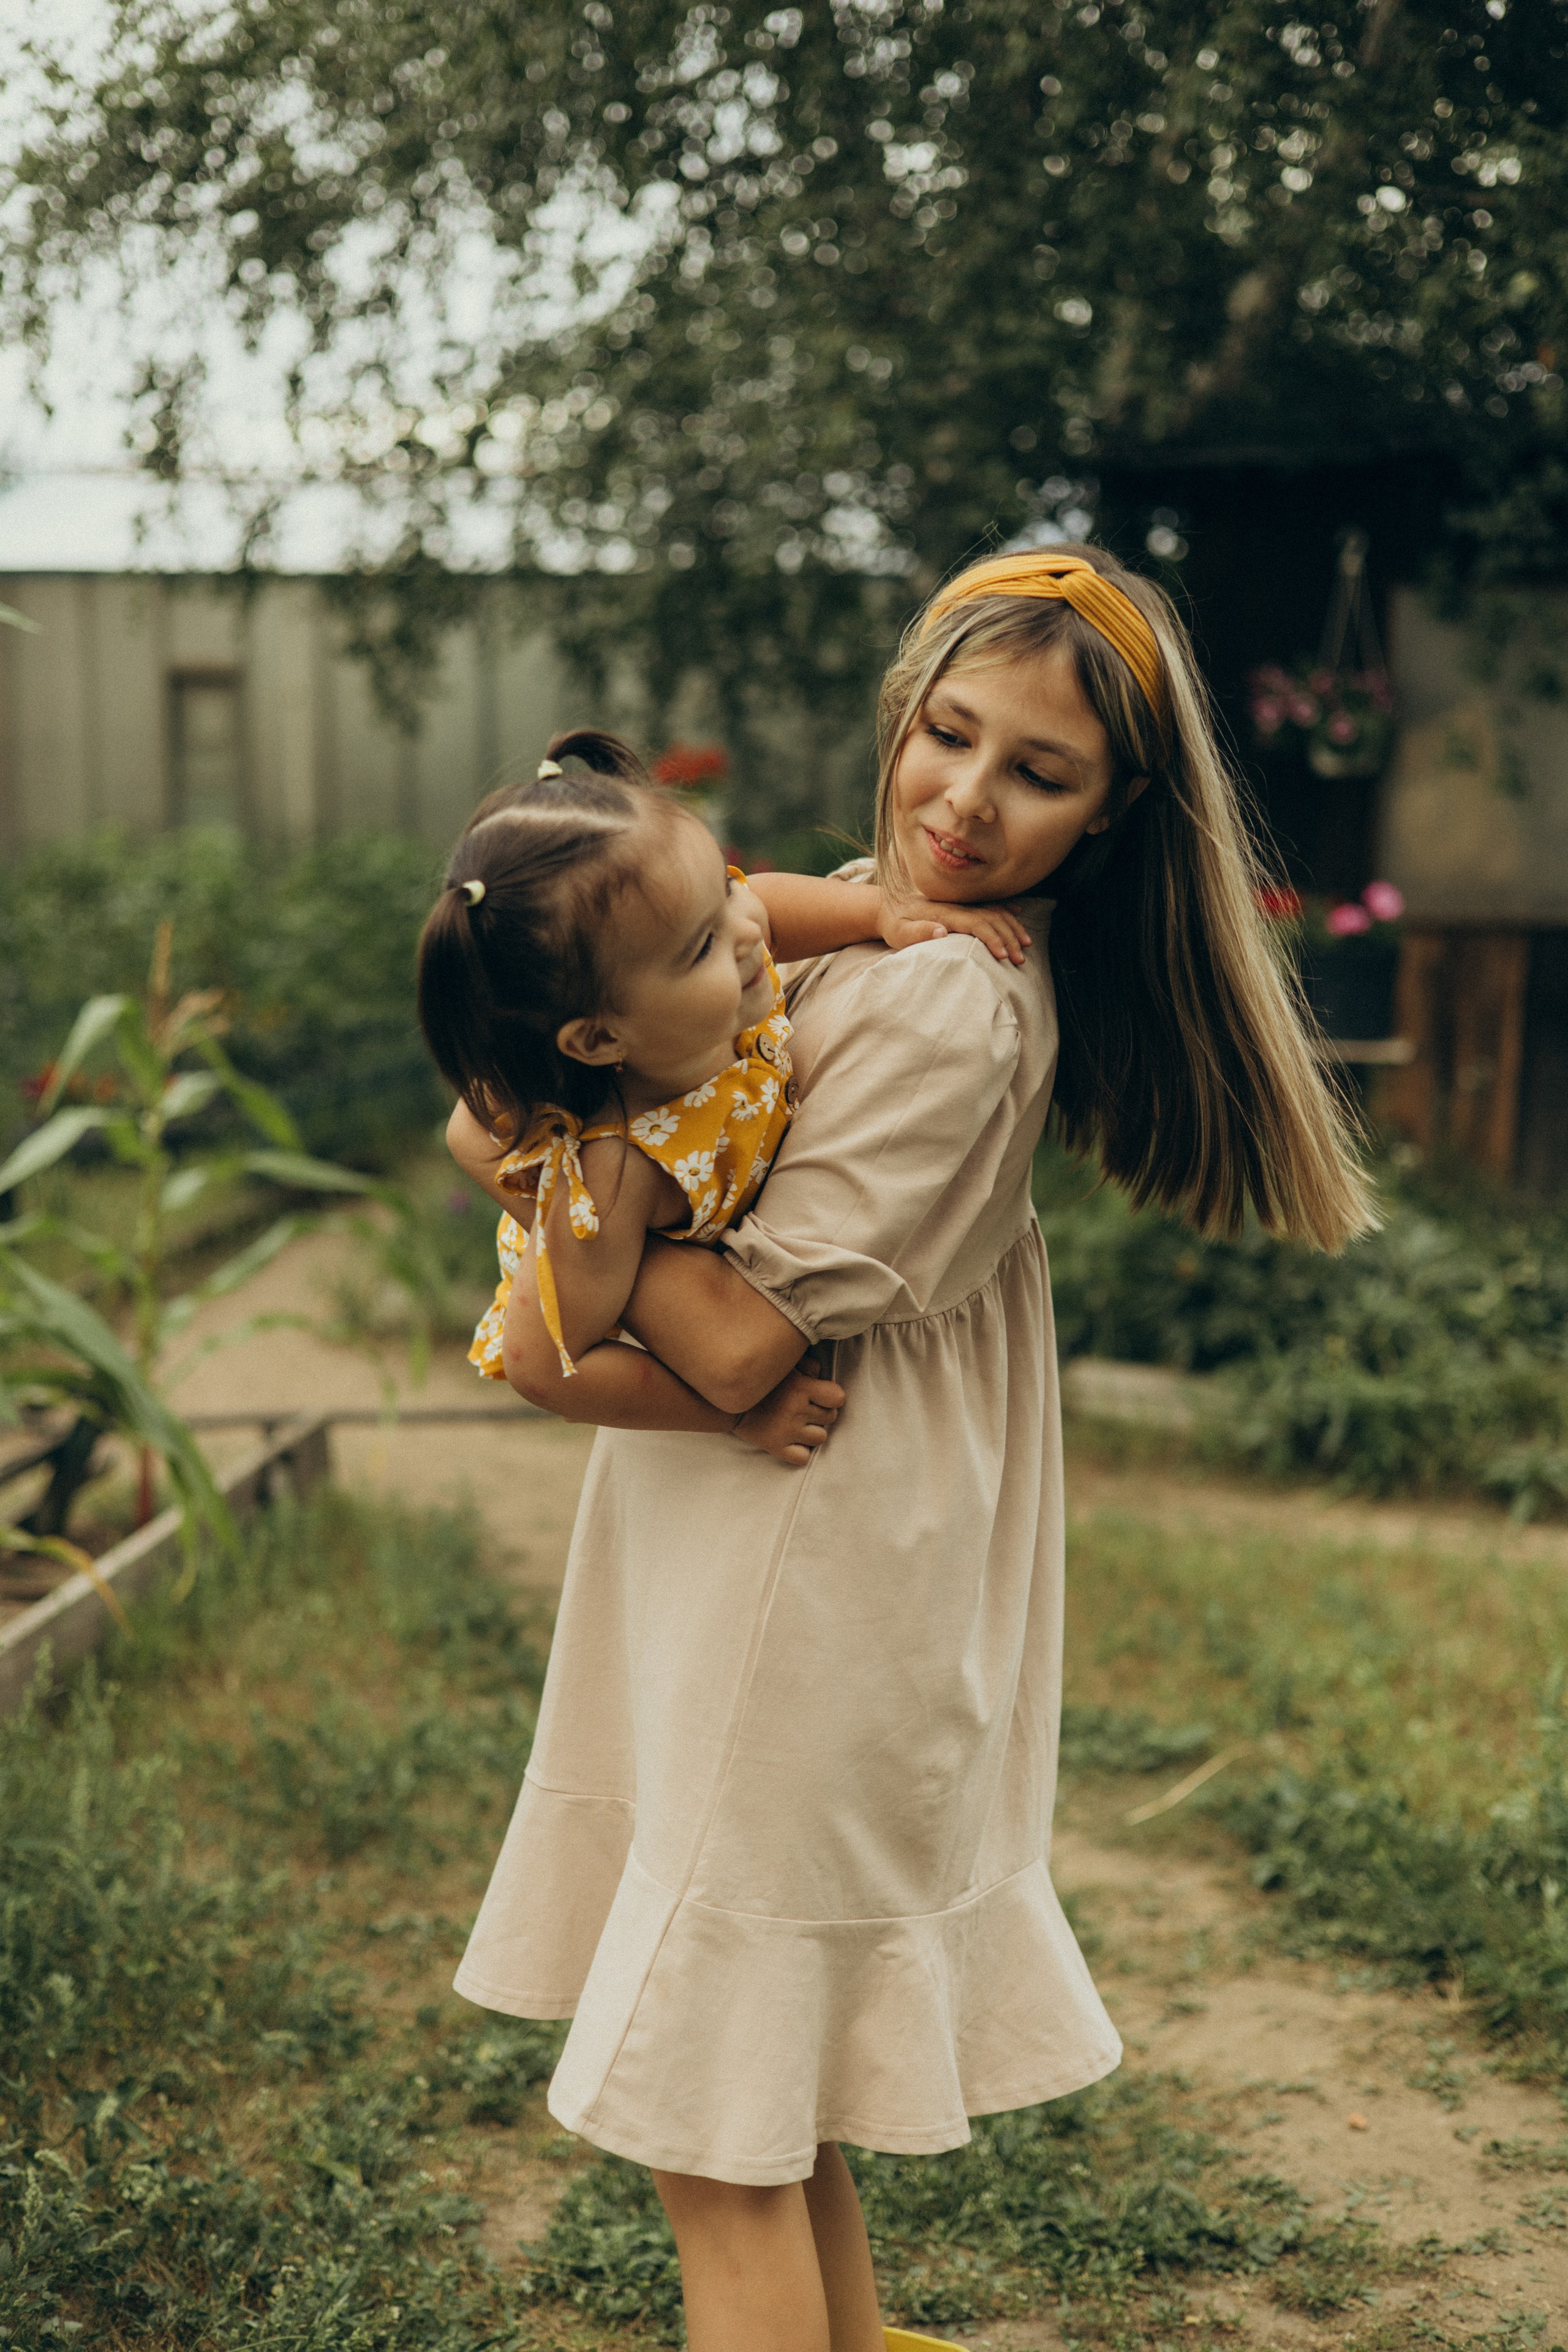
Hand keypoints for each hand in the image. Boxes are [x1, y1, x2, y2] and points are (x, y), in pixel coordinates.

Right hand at [731, 1355, 845, 1465]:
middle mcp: (797, 1410)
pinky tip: (793, 1441)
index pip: (838, 1398)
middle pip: (831, 1417)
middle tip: (807, 1409)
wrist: (725, 1400)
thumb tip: (820, 1373)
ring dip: (813, 1432)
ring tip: (800, 1424)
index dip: (832, 1397)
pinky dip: (800, 1451)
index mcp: (801, 1388)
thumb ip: (806, 1365)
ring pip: (820, 1438)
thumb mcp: (782, 1365)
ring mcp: (787, 1431)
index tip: (821, 1396)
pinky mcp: (776, 1447)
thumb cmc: (758, 1379)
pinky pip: (802, 1457)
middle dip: (822, 1413)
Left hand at [878, 892, 1031, 965]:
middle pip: (991, 918)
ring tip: (1027, 943)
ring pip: (995, 911)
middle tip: (1020, 958)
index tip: (1002, 955)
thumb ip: (918, 932)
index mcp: (945, 912)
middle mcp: (958, 905)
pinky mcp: (962, 904)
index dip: (991, 938)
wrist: (887, 906)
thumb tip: (942, 931)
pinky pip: (989, 904)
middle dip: (1009, 937)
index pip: (976, 922)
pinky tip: (1019, 912)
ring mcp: (962, 903)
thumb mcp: (899, 931)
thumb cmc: (893, 924)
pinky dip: (1006, 908)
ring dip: (1012, 926)